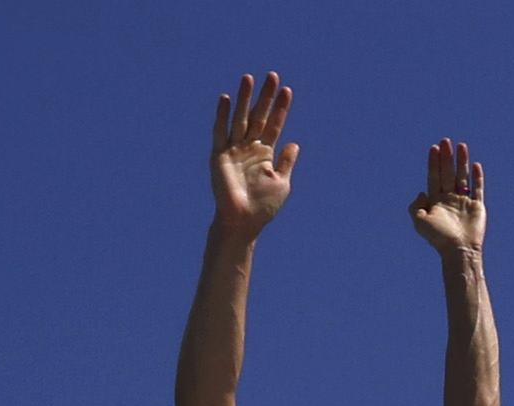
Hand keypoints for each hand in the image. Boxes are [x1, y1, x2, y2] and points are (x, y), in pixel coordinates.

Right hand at [210, 73, 298, 236]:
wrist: (243, 222)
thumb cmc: (263, 207)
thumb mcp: (281, 182)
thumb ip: (287, 162)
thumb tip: (295, 142)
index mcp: (265, 153)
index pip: (274, 125)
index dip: (280, 108)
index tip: (287, 91)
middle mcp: (249, 147)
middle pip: (259, 116)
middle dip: (265, 97)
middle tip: (272, 75)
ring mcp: (234, 150)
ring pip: (240, 118)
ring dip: (244, 98)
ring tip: (249, 77)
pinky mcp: (219, 155)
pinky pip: (220, 132)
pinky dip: (222, 116)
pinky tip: (225, 99)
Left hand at [410, 138, 484, 256]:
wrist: (458, 250)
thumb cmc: (438, 238)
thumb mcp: (419, 221)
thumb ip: (415, 206)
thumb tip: (422, 192)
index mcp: (436, 201)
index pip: (434, 176)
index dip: (433, 162)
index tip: (434, 147)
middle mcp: (449, 199)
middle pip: (447, 172)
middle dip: (446, 157)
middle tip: (446, 140)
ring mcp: (464, 202)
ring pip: (462, 176)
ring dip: (462, 161)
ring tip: (461, 146)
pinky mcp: (477, 206)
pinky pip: (478, 189)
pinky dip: (477, 177)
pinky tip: (476, 165)